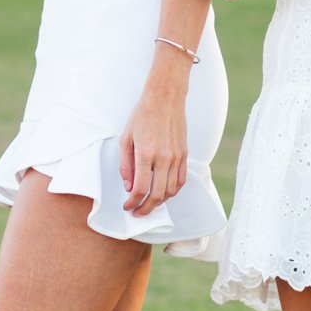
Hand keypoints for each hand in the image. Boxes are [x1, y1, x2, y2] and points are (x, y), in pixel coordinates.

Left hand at [119, 85, 188, 215]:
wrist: (165, 98)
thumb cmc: (142, 115)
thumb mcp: (126, 138)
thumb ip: (126, 165)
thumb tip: (128, 187)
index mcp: (145, 153)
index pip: (139, 188)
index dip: (132, 202)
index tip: (127, 206)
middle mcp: (163, 158)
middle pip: (156, 195)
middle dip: (145, 208)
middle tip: (137, 212)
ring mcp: (176, 157)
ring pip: (170, 191)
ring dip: (159, 202)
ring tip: (149, 203)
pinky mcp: (184, 154)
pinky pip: (181, 181)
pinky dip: (173, 191)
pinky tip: (164, 192)